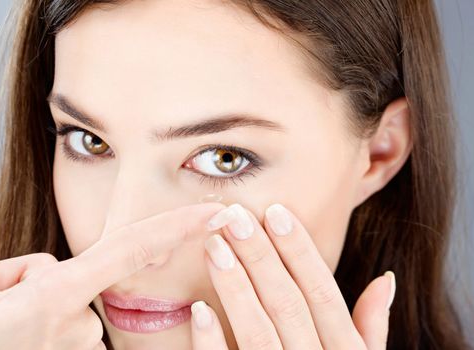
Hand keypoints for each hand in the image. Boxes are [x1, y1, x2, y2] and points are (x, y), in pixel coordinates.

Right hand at [0, 202, 225, 349]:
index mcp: (58, 302)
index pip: (131, 250)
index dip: (178, 227)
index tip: (218, 212)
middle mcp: (78, 322)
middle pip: (71, 267)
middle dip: (30, 276)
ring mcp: (78, 340)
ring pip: (61, 287)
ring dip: (27, 295)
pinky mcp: (72, 347)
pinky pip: (60, 308)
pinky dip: (33, 311)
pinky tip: (8, 330)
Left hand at [190, 203, 395, 349]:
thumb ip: (370, 329)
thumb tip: (384, 280)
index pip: (323, 294)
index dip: (300, 252)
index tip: (276, 213)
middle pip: (287, 305)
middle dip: (260, 257)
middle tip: (233, 217)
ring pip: (258, 333)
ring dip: (235, 287)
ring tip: (214, 247)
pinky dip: (213, 344)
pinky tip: (198, 311)